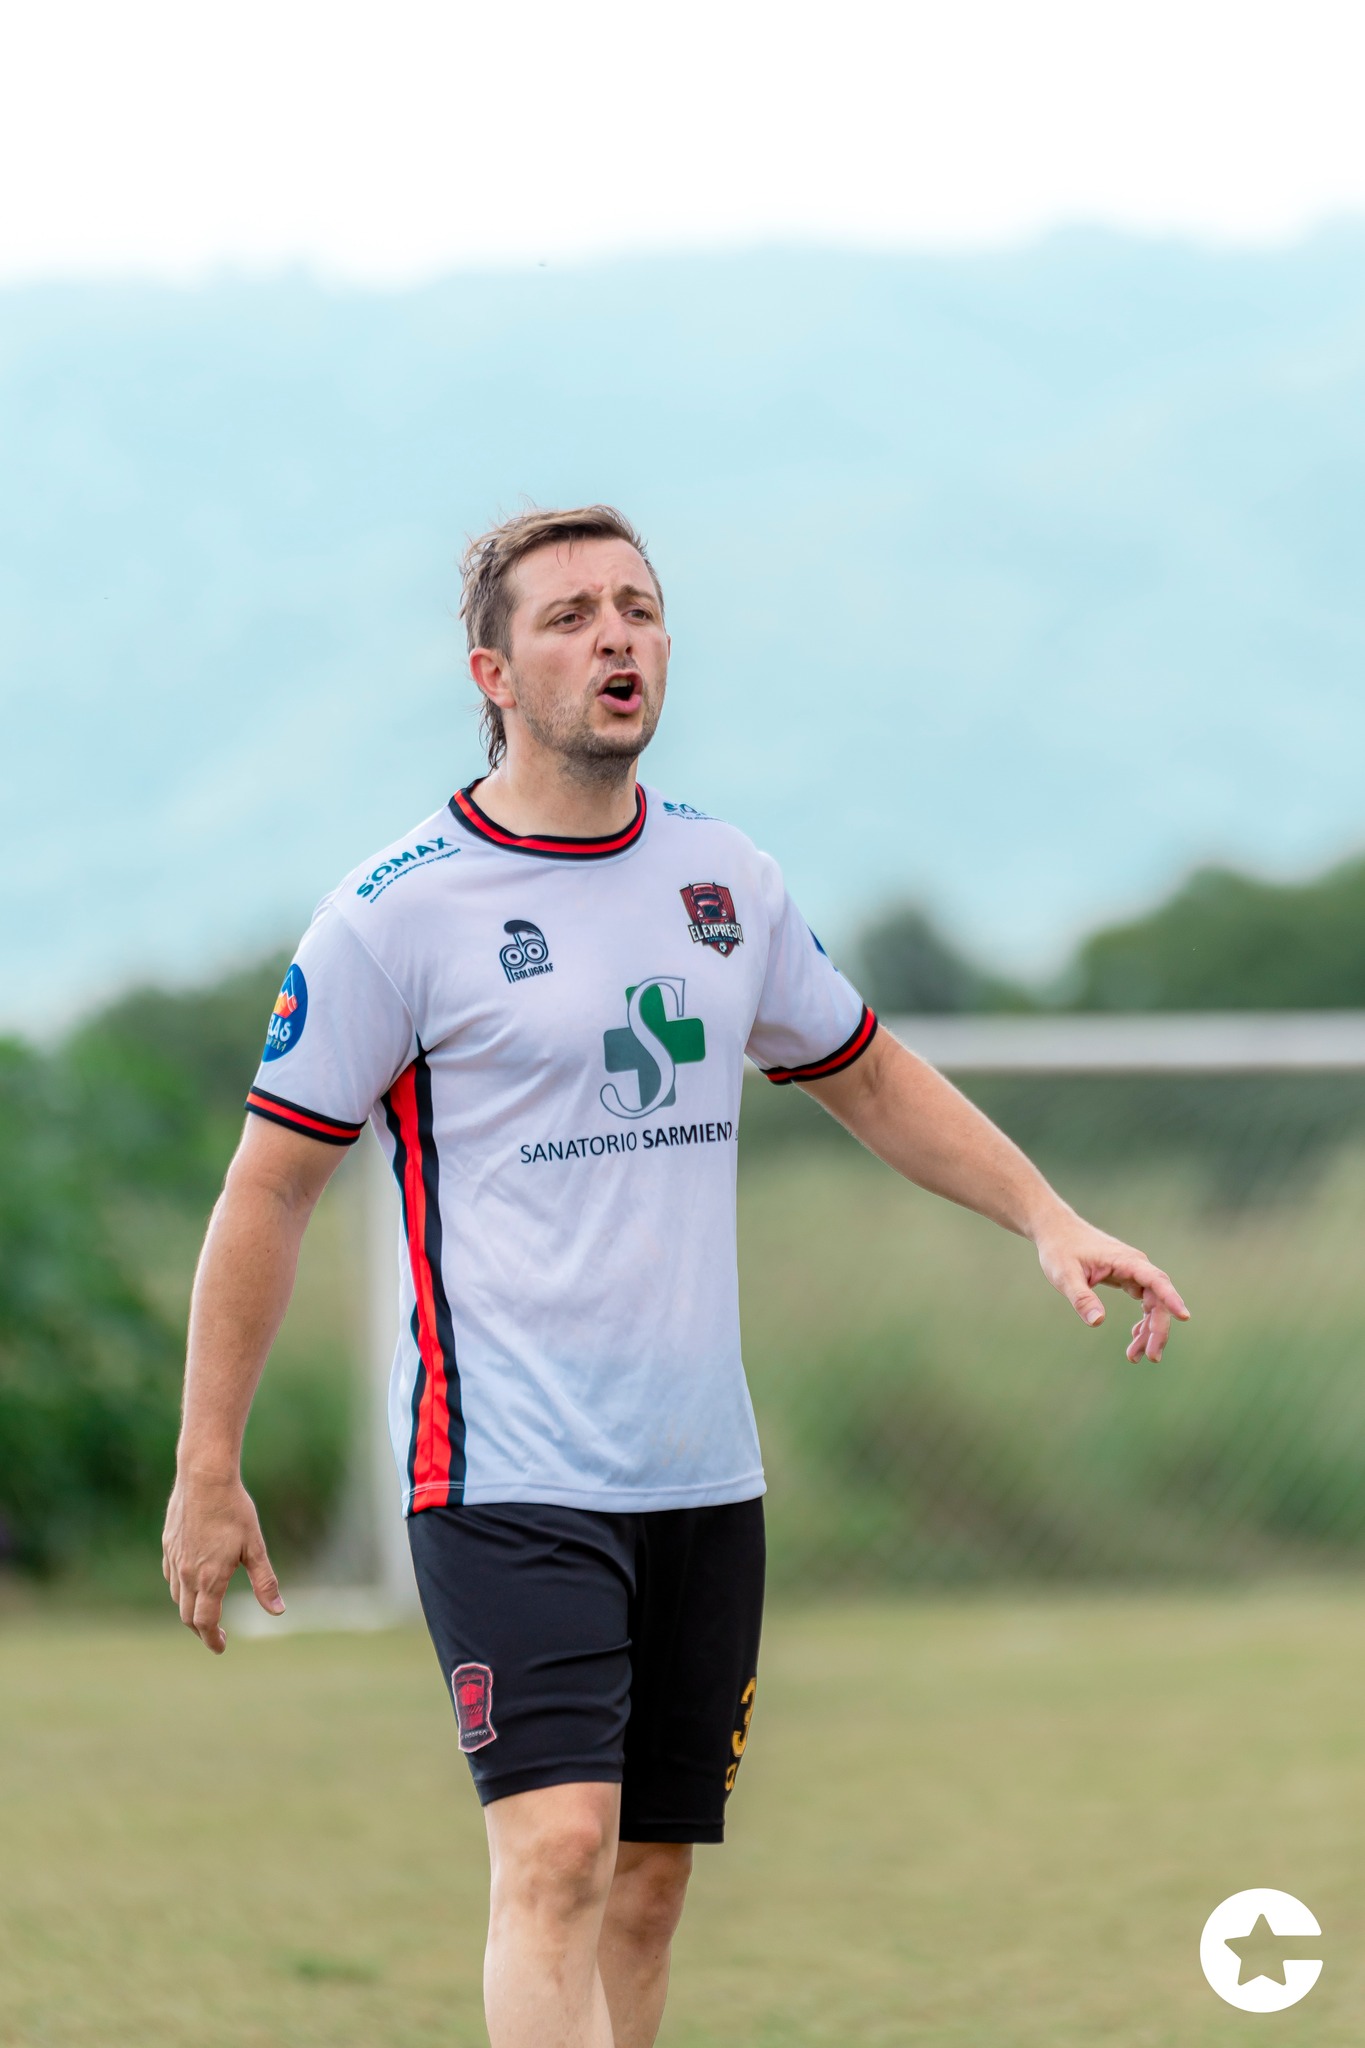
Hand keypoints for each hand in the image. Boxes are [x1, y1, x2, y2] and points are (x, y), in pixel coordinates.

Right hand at [162, 1471, 283, 1652]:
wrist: (204, 1477)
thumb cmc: (234, 1510)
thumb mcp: (255, 1546)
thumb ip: (265, 1582)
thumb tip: (278, 1611)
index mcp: (210, 1578)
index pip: (205, 1622)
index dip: (213, 1639)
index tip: (221, 1647)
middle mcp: (187, 1574)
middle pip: (187, 1616)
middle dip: (201, 1630)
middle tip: (216, 1635)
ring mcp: (175, 1559)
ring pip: (176, 1597)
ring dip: (190, 1610)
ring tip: (206, 1611)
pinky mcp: (168, 1544)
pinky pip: (171, 1576)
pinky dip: (180, 1589)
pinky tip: (191, 1582)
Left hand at [1033, 1209, 1189, 1361]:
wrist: (1056, 1231)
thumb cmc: (1060, 1249)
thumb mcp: (1065, 1275)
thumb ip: (1081, 1298)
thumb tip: (1098, 1322)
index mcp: (1125, 1261)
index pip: (1156, 1280)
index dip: (1171, 1299)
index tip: (1184, 1317)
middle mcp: (1136, 1266)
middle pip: (1158, 1300)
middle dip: (1158, 1329)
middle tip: (1150, 1357)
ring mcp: (1133, 1272)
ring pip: (1153, 1304)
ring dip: (1149, 1330)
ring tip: (1135, 1356)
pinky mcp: (1127, 1278)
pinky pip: (1144, 1302)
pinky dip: (1142, 1321)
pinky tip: (1135, 1337)